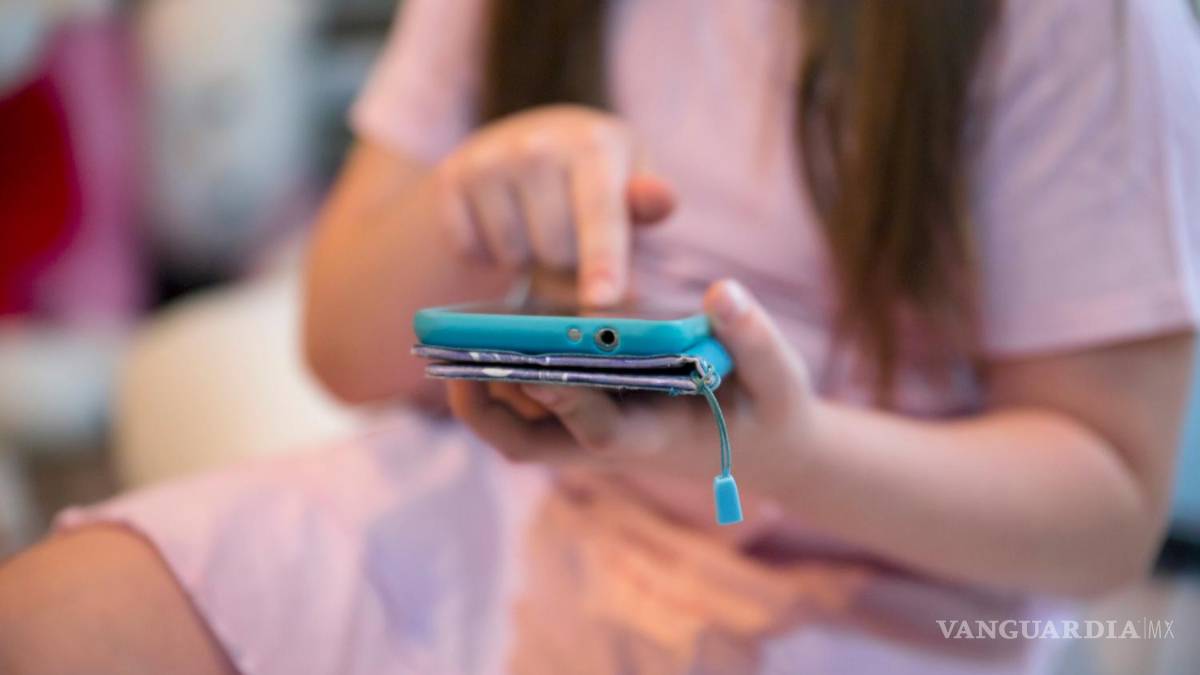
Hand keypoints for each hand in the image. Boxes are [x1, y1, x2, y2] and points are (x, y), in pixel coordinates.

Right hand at [434, 105, 675, 306]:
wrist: (522, 139)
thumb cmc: (592, 176)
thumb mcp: (630, 180)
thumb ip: (646, 206)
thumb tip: (656, 214)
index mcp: (593, 143)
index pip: (601, 214)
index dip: (603, 260)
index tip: (603, 300)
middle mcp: (537, 143)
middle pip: (557, 252)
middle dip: (568, 263)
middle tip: (570, 237)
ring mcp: (488, 159)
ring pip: (514, 257)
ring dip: (528, 259)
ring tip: (536, 226)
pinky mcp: (452, 178)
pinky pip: (473, 251)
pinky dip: (490, 253)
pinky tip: (502, 222)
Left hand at [447, 280, 813, 486]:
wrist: (767, 448)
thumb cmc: (771, 411)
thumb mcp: (779, 378)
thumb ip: (753, 338)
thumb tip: (722, 291)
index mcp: (654, 437)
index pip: (595, 427)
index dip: (558, 399)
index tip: (524, 362)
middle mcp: (613, 443)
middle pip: (532, 441)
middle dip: (488, 404)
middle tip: (448, 353)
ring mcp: (595, 436)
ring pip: (520, 432)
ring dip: (482, 396)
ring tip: (448, 343)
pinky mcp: (589, 420)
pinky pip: (528, 415)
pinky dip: (500, 387)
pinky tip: (485, 339)